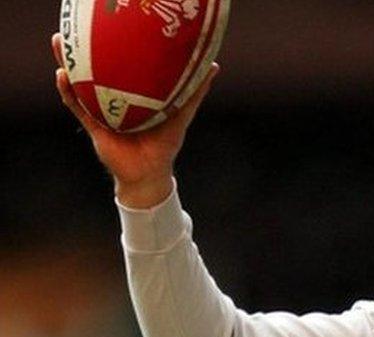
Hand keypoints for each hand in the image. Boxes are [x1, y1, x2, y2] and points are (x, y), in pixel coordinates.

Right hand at [52, 33, 218, 207]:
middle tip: (75, 29)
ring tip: (59, 42)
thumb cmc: (165, 144)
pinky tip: (62, 75)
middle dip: (83, 48)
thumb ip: (194, 93)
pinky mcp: (92, 124)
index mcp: (133, 93)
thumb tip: (213, 66)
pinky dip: (68, 91)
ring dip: (67, 62)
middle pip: (95, 68)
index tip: (111, 25)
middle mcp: (114, 98)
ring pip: (79, 82)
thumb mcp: (181, 114)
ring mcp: (101, 110)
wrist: (149, 173)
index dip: (114, 45)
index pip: (122, 64)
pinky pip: (76, 105)